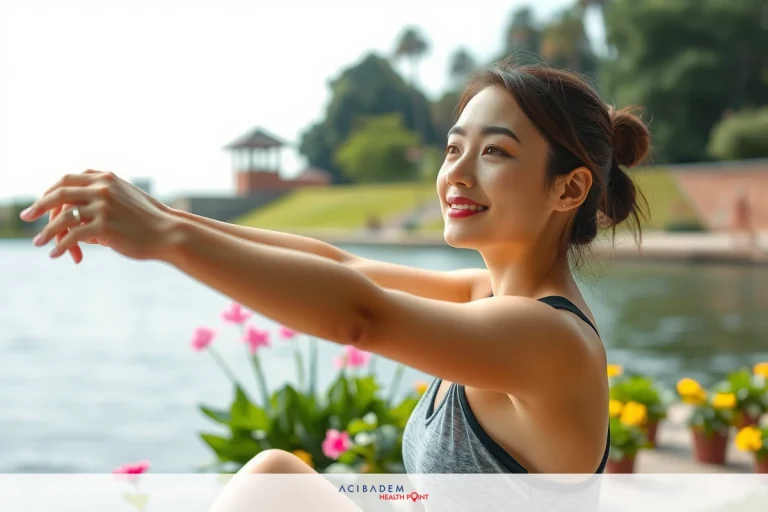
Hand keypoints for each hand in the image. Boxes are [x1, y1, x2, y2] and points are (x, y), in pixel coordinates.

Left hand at [20, 170, 177, 260]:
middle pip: (59, 193)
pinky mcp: (104, 226)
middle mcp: (102, 188)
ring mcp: (103, 206)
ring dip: (47, 231)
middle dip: (39, 206)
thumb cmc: (148, 221)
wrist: (168, 233)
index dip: (50, 192)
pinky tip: (57, 254)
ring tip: (40, 243)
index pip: (67, 180)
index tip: (40, 205)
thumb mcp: (124, 200)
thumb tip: (74, 216)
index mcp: (106, 178)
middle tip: (26, 218)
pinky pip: (72, 236)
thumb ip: (101, 199)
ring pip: (63, 217)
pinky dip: (61, 246)